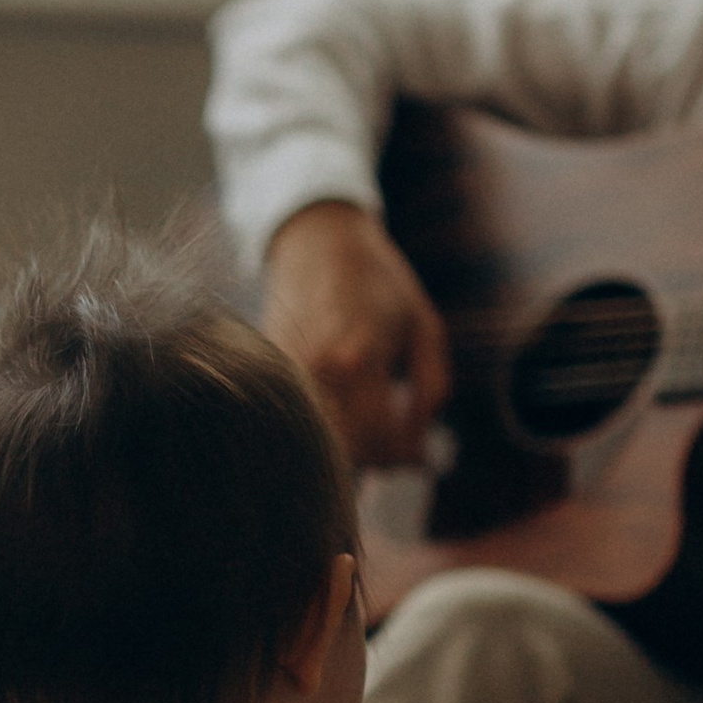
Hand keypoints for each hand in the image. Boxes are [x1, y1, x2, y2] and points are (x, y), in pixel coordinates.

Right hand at [261, 199, 451, 467]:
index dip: (406, 457)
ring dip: (351, 452)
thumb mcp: (423, 327)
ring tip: (377, 436)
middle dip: (379, 460)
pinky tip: (347, 419)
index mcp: (359, 360)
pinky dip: (326, 432)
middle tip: (403, 452)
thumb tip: (420, 444)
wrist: (319, 242)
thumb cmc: (379, 281)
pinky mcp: (271, 374)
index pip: (381, 441)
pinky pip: (300, 421)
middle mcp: (316, 374)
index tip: (422, 455)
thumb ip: (430, 389)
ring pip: (319, 443)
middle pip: (346, 452)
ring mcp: (288, 375)